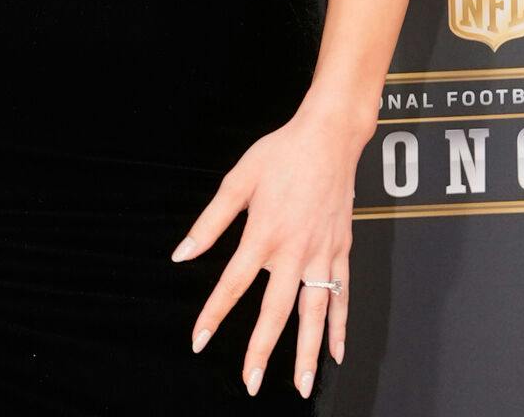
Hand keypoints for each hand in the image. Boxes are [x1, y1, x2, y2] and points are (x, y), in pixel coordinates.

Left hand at [173, 100, 365, 397]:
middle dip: (261, 350)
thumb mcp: (237, 181)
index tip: (198, 340)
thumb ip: (209, 222)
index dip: (213, 315)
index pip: (232, 284)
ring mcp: (322, 255)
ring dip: (306, 352)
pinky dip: (338, 327)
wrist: (328, 138)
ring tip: (299, 385)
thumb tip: (181, 254)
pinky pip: (341, 297)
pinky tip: (336, 354)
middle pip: (276, 311)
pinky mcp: (342, 252)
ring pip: (314, 314)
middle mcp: (294, 251)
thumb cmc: (279, 155)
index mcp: (263, 233)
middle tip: (250, 384)